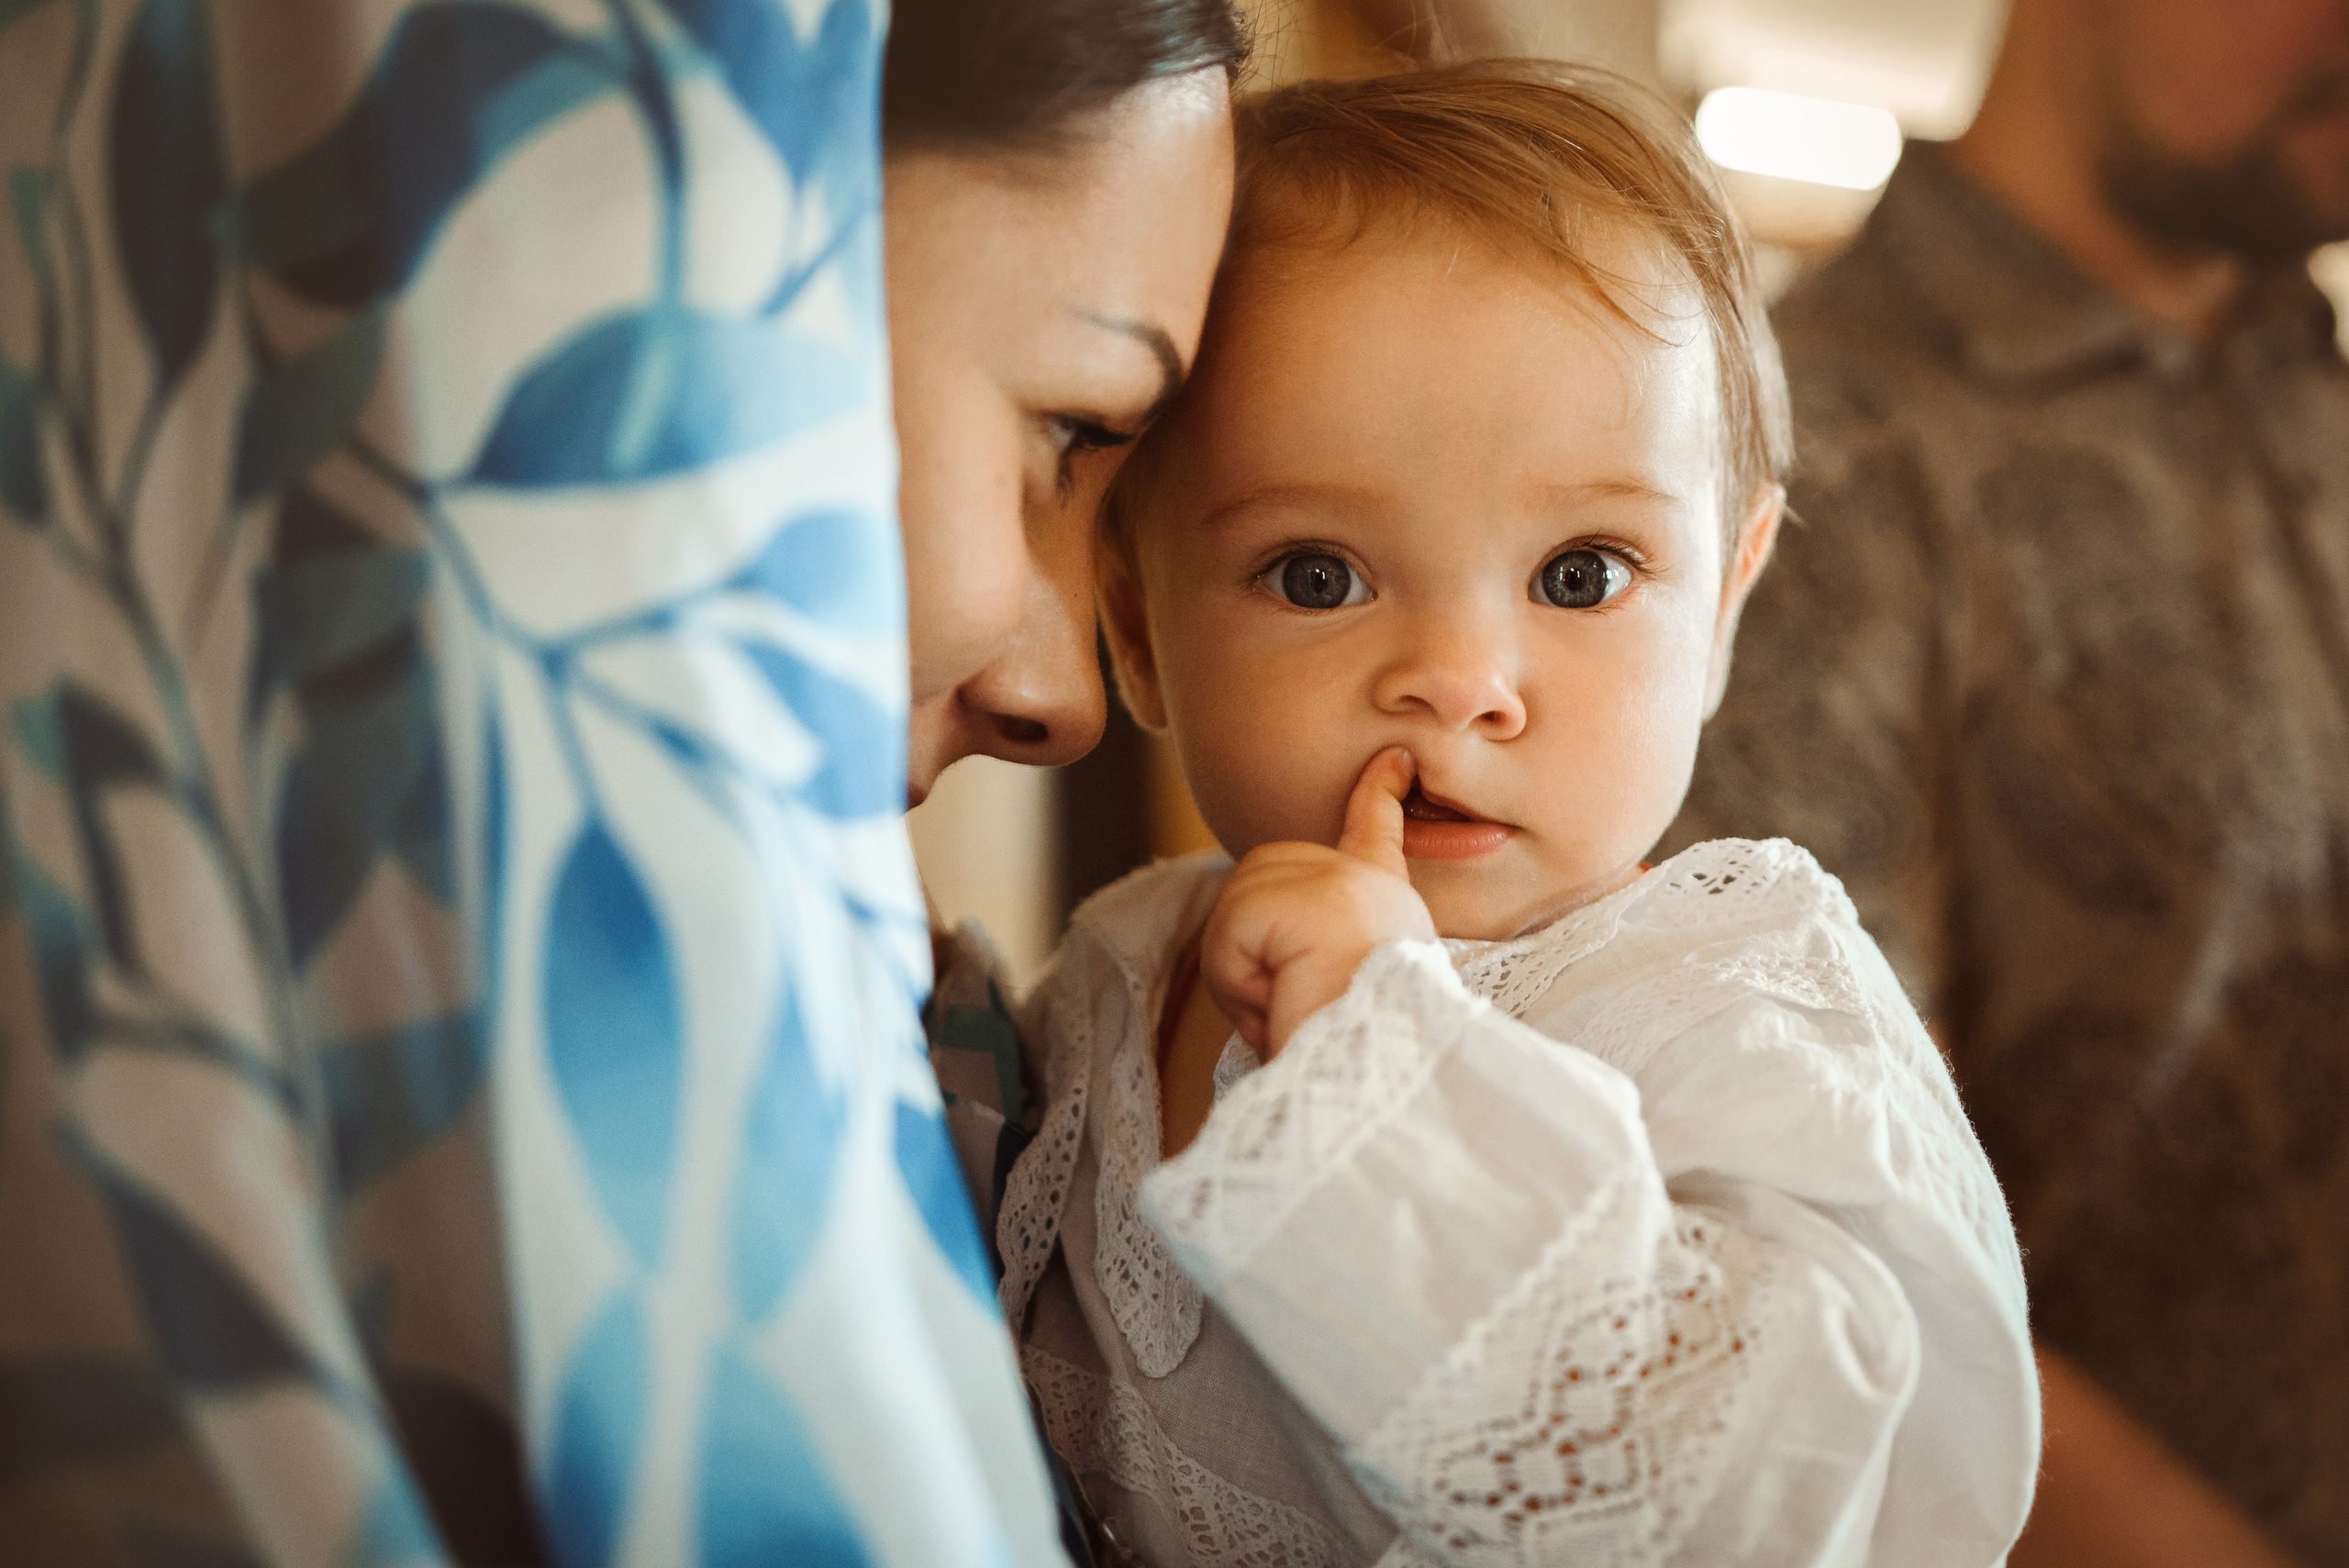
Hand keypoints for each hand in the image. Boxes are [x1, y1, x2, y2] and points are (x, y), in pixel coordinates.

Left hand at [1200, 747, 1436, 1058]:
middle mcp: (1374, 886)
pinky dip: (1239, 984)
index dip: (1379, 794)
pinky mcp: (1311, 896)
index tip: (1392, 758)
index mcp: (1389, 908)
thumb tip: (1269, 950)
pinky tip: (1281, 1008)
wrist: (1380, 1085)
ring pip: (1236, 905)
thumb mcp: (1341, 997)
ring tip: (1289, 1012)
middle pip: (1259, 880)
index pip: (1379, 833)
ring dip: (1241, 974)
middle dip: (1244, 947)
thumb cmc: (1358, 1062)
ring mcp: (1343, 882)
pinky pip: (1231, 932)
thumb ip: (1312, 951)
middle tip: (1284, 1007)